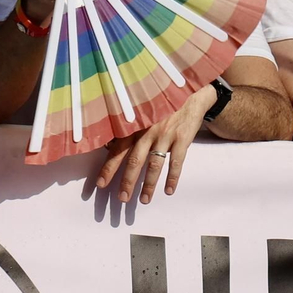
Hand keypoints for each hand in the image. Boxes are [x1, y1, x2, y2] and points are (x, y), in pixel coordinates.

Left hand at [96, 84, 215, 202]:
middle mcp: (147, 131)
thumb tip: (110, 146)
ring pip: (154, 164)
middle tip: (122, 199)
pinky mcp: (183, 137)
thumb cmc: (164, 104)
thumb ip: (131, 127)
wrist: (191, 92)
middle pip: (134, 160)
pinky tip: (170, 190)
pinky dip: (173, 177)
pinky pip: (177, 161)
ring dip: (149, 184)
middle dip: (127, 181)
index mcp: (135, 125)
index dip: (109, 168)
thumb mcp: (144, 111)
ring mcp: (166, 134)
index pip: (118, 150)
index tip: (101, 185)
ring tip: (144, 200)